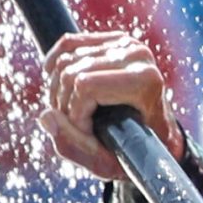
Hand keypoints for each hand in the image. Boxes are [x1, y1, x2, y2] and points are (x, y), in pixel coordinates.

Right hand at [37, 30, 186, 180]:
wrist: (157, 134)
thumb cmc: (136, 151)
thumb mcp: (107, 163)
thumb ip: (73, 147)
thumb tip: (45, 116)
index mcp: (145, 81)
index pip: (85, 86)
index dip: (74, 114)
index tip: (86, 133)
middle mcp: (138, 56)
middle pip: (71, 72)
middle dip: (64, 104)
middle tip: (75, 125)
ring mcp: (126, 44)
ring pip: (65, 59)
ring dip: (57, 91)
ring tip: (70, 111)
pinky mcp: (113, 39)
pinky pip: (68, 43)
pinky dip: (54, 63)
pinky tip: (53, 81)